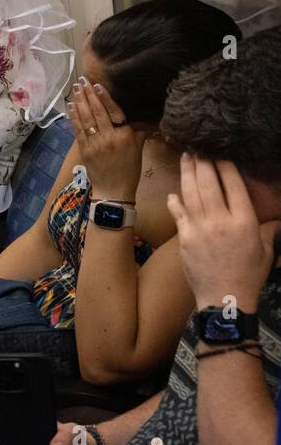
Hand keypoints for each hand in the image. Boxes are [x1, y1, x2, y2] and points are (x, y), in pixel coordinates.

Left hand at [66, 78, 145, 198]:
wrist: (114, 191)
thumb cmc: (129, 171)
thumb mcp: (138, 150)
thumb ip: (139, 133)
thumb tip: (146, 120)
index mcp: (125, 136)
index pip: (114, 112)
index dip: (105, 98)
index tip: (97, 85)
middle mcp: (109, 138)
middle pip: (97, 112)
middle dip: (89, 95)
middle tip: (83, 81)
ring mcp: (95, 144)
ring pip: (86, 119)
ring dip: (80, 102)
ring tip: (76, 89)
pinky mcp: (84, 150)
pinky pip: (78, 130)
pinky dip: (73, 117)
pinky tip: (71, 106)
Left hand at [167, 155, 277, 312]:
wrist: (224, 297)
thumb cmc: (249, 274)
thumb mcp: (264, 249)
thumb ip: (266, 228)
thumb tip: (274, 217)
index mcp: (245, 221)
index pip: (234, 185)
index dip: (225, 166)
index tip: (219, 152)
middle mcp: (221, 220)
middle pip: (209, 184)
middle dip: (202, 162)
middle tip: (197, 147)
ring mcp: (200, 228)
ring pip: (191, 193)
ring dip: (187, 173)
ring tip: (185, 158)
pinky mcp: (184, 237)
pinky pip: (178, 213)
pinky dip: (175, 200)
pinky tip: (174, 191)